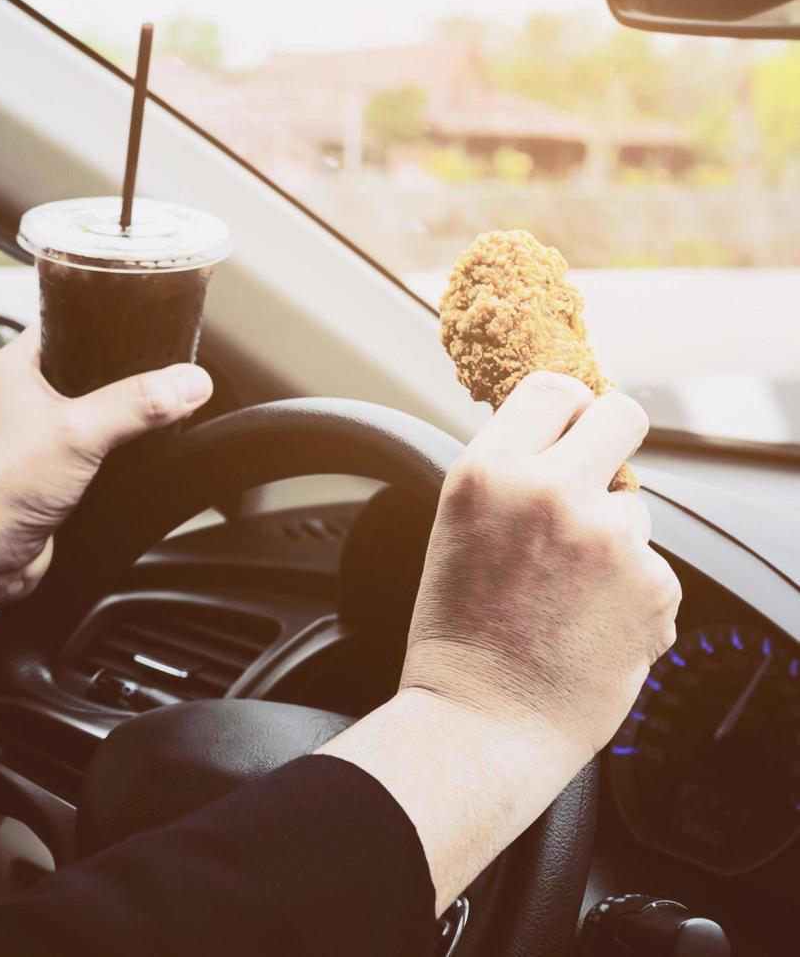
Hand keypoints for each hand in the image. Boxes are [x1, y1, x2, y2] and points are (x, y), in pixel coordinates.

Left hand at [0, 326, 211, 618]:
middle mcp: (22, 393)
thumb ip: (138, 404)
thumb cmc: (5, 489)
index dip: (109, 324)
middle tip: (161, 374)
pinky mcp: (50, 464)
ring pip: (93, 407)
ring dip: (121, 413)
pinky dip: (115, 446)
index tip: (151, 328)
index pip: (70, 322)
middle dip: (125, 374)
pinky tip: (138, 450)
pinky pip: (93, 442)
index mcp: (15, 366)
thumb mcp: (81, 433)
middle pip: (89, 366)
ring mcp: (36, 431)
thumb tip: (191, 381)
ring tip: (153, 411)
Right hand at [318, 371, 679, 914]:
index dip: (567, 409)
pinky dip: (628, 596)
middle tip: (595, 477)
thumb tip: (565, 440)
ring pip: (633, 508)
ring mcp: (609, 536)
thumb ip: (508, 480)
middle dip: (613, 438)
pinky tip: (587, 627)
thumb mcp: (457, 531)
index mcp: (486, 473)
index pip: (553, 389)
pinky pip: (651, 568)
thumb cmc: (459, 638)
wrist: (482, 723)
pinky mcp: (654, 583)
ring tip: (565, 596)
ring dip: (612, 541)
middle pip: (621, 415)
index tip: (570, 427)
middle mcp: (550, 491)